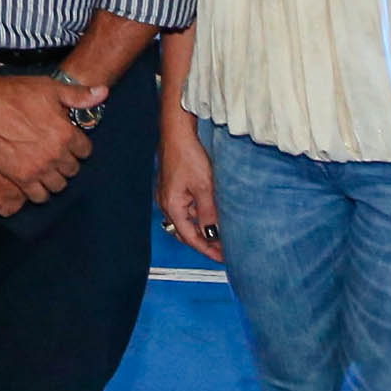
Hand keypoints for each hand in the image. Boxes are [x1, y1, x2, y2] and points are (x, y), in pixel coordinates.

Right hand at [0, 70, 104, 201]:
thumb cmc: (14, 93)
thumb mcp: (49, 88)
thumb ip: (78, 95)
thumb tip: (103, 93)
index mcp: (66, 133)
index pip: (85, 151)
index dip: (77, 145)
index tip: (68, 141)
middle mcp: (56, 154)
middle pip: (72, 170)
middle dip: (66, 162)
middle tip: (54, 153)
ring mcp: (38, 168)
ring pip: (58, 185)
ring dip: (54, 178)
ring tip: (44, 168)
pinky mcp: (20, 177)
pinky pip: (39, 196)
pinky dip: (39, 191)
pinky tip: (33, 179)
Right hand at [157, 117, 222, 258]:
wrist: (177, 133)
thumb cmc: (186, 155)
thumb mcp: (204, 187)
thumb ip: (208, 213)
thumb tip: (213, 233)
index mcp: (172, 206)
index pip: (190, 238)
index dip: (207, 250)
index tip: (222, 258)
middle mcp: (167, 203)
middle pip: (185, 232)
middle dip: (204, 242)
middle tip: (223, 249)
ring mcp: (168, 195)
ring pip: (187, 220)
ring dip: (202, 227)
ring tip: (221, 231)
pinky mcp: (172, 187)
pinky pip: (186, 208)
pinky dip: (198, 215)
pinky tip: (212, 212)